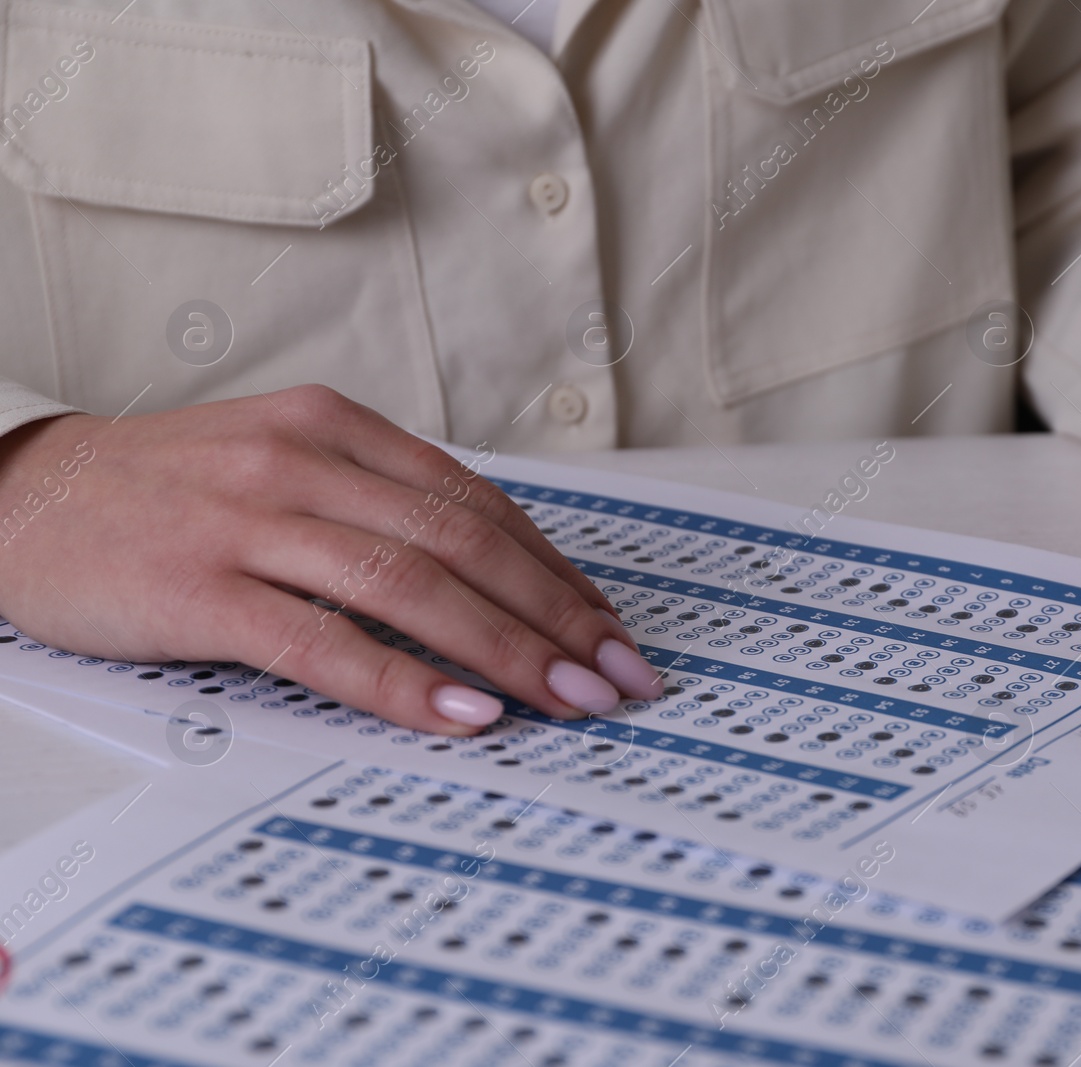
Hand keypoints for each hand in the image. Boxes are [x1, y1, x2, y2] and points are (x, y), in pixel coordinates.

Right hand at [0, 386, 661, 734]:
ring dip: (509, 652)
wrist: (16, 496)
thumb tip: (490, 573)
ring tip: (573, 700)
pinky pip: (323, 642)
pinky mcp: (199, 587)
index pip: (477, 502)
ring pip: (412, 586)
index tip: (608, 624)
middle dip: (559, 616)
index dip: (556, 569)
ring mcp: (250, 519)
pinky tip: (465, 716)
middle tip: (620, 674)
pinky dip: (405, 684)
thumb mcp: (280, 463)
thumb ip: (375, 503)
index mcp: (335, 425)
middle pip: (465, 542)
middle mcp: (304, 460)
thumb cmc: (163, 493)